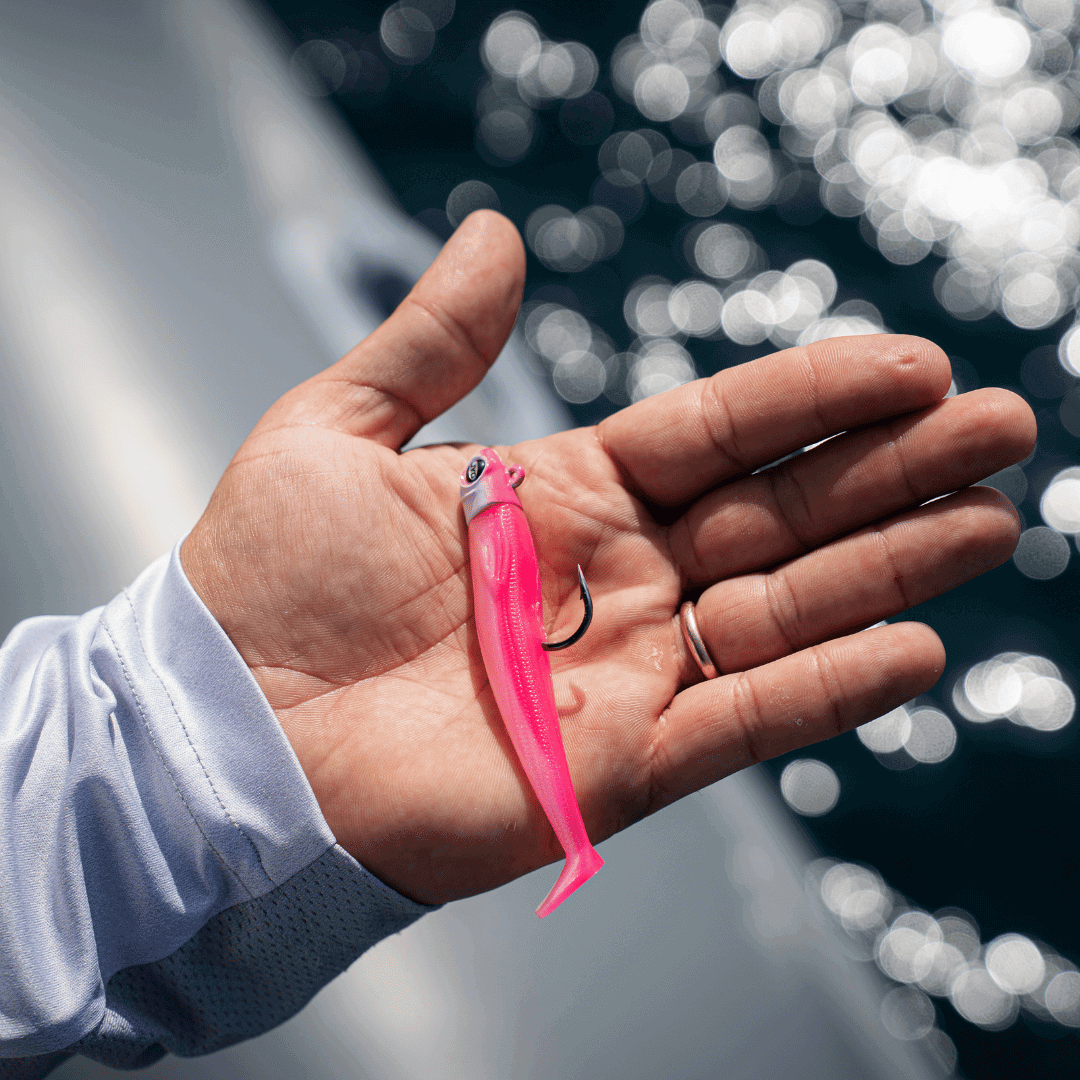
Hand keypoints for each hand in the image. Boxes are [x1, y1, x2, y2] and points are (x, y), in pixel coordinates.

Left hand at [182, 212, 1034, 905]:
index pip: (715, 435)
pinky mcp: (614, 767)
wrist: (220, 727)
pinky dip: (825, 690)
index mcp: (560, 496)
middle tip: (999, 425)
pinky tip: (912, 648)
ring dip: (888, 568)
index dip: (809, 400)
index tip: (908, 366)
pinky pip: (741, 723)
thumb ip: (433, 339)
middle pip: (776, 517)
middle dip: (888, 472)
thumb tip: (498, 233)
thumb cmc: (260, 581)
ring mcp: (622, 673)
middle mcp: (611, 580)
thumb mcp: (336, 429)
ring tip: (987, 518)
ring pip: (784, 613)